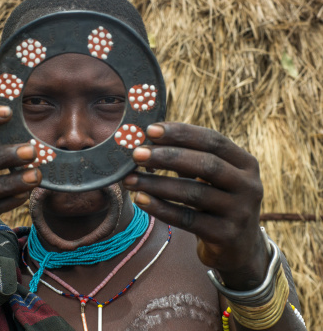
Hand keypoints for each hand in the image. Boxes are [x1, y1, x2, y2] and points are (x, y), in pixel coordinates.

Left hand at [123, 122, 268, 289]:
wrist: (239, 248)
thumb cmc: (216, 202)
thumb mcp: (211, 178)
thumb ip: (186, 159)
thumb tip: (146, 143)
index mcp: (246, 163)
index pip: (213, 140)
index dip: (181, 133)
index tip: (151, 130)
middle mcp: (248, 186)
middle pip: (205, 164)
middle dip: (167, 157)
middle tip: (136, 154)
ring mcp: (240, 212)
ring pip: (193, 193)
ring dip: (156, 184)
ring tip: (129, 180)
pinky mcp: (226, 236)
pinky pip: (187, 219)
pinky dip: (161, 208)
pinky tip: (140, 200)